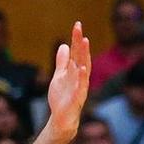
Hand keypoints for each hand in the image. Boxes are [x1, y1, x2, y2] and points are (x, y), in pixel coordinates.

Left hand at [42, 21, 91, 140]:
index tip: (77, 24)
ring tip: (84, 41)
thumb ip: (62, 62)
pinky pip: (81, 86)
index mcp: (75, 70)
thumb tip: (63, 45)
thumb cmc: (62, 98)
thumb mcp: (59, 76)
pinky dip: (82, 77)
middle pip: (81, 56)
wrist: (62, 119)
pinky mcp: (77, 98)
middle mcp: (80, 76)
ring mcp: (80, 86)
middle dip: (80, 42)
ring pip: (83, 68)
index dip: (76, 38)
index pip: (77, 52)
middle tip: (79, 28)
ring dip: (84, 55)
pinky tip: (82, 67)